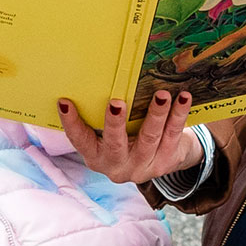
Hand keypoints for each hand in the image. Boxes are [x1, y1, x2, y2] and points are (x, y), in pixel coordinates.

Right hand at [57, 90, 204, 186]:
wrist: (163, 157)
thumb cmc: (128, 137)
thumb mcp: (110, 133)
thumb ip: (102, 117)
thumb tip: (95, 79)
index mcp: (97, 156)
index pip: (80, 140)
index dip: (70, 123)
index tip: (64, 102)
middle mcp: (117, 166)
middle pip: (115, 144)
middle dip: (115, 124)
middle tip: (116, 103)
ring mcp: (143, 166)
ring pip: (149, 139)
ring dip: (155, 116)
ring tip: (161, 96)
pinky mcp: (166, 161)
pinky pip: (172, 135)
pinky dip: (178, 115)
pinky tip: (182, 98)